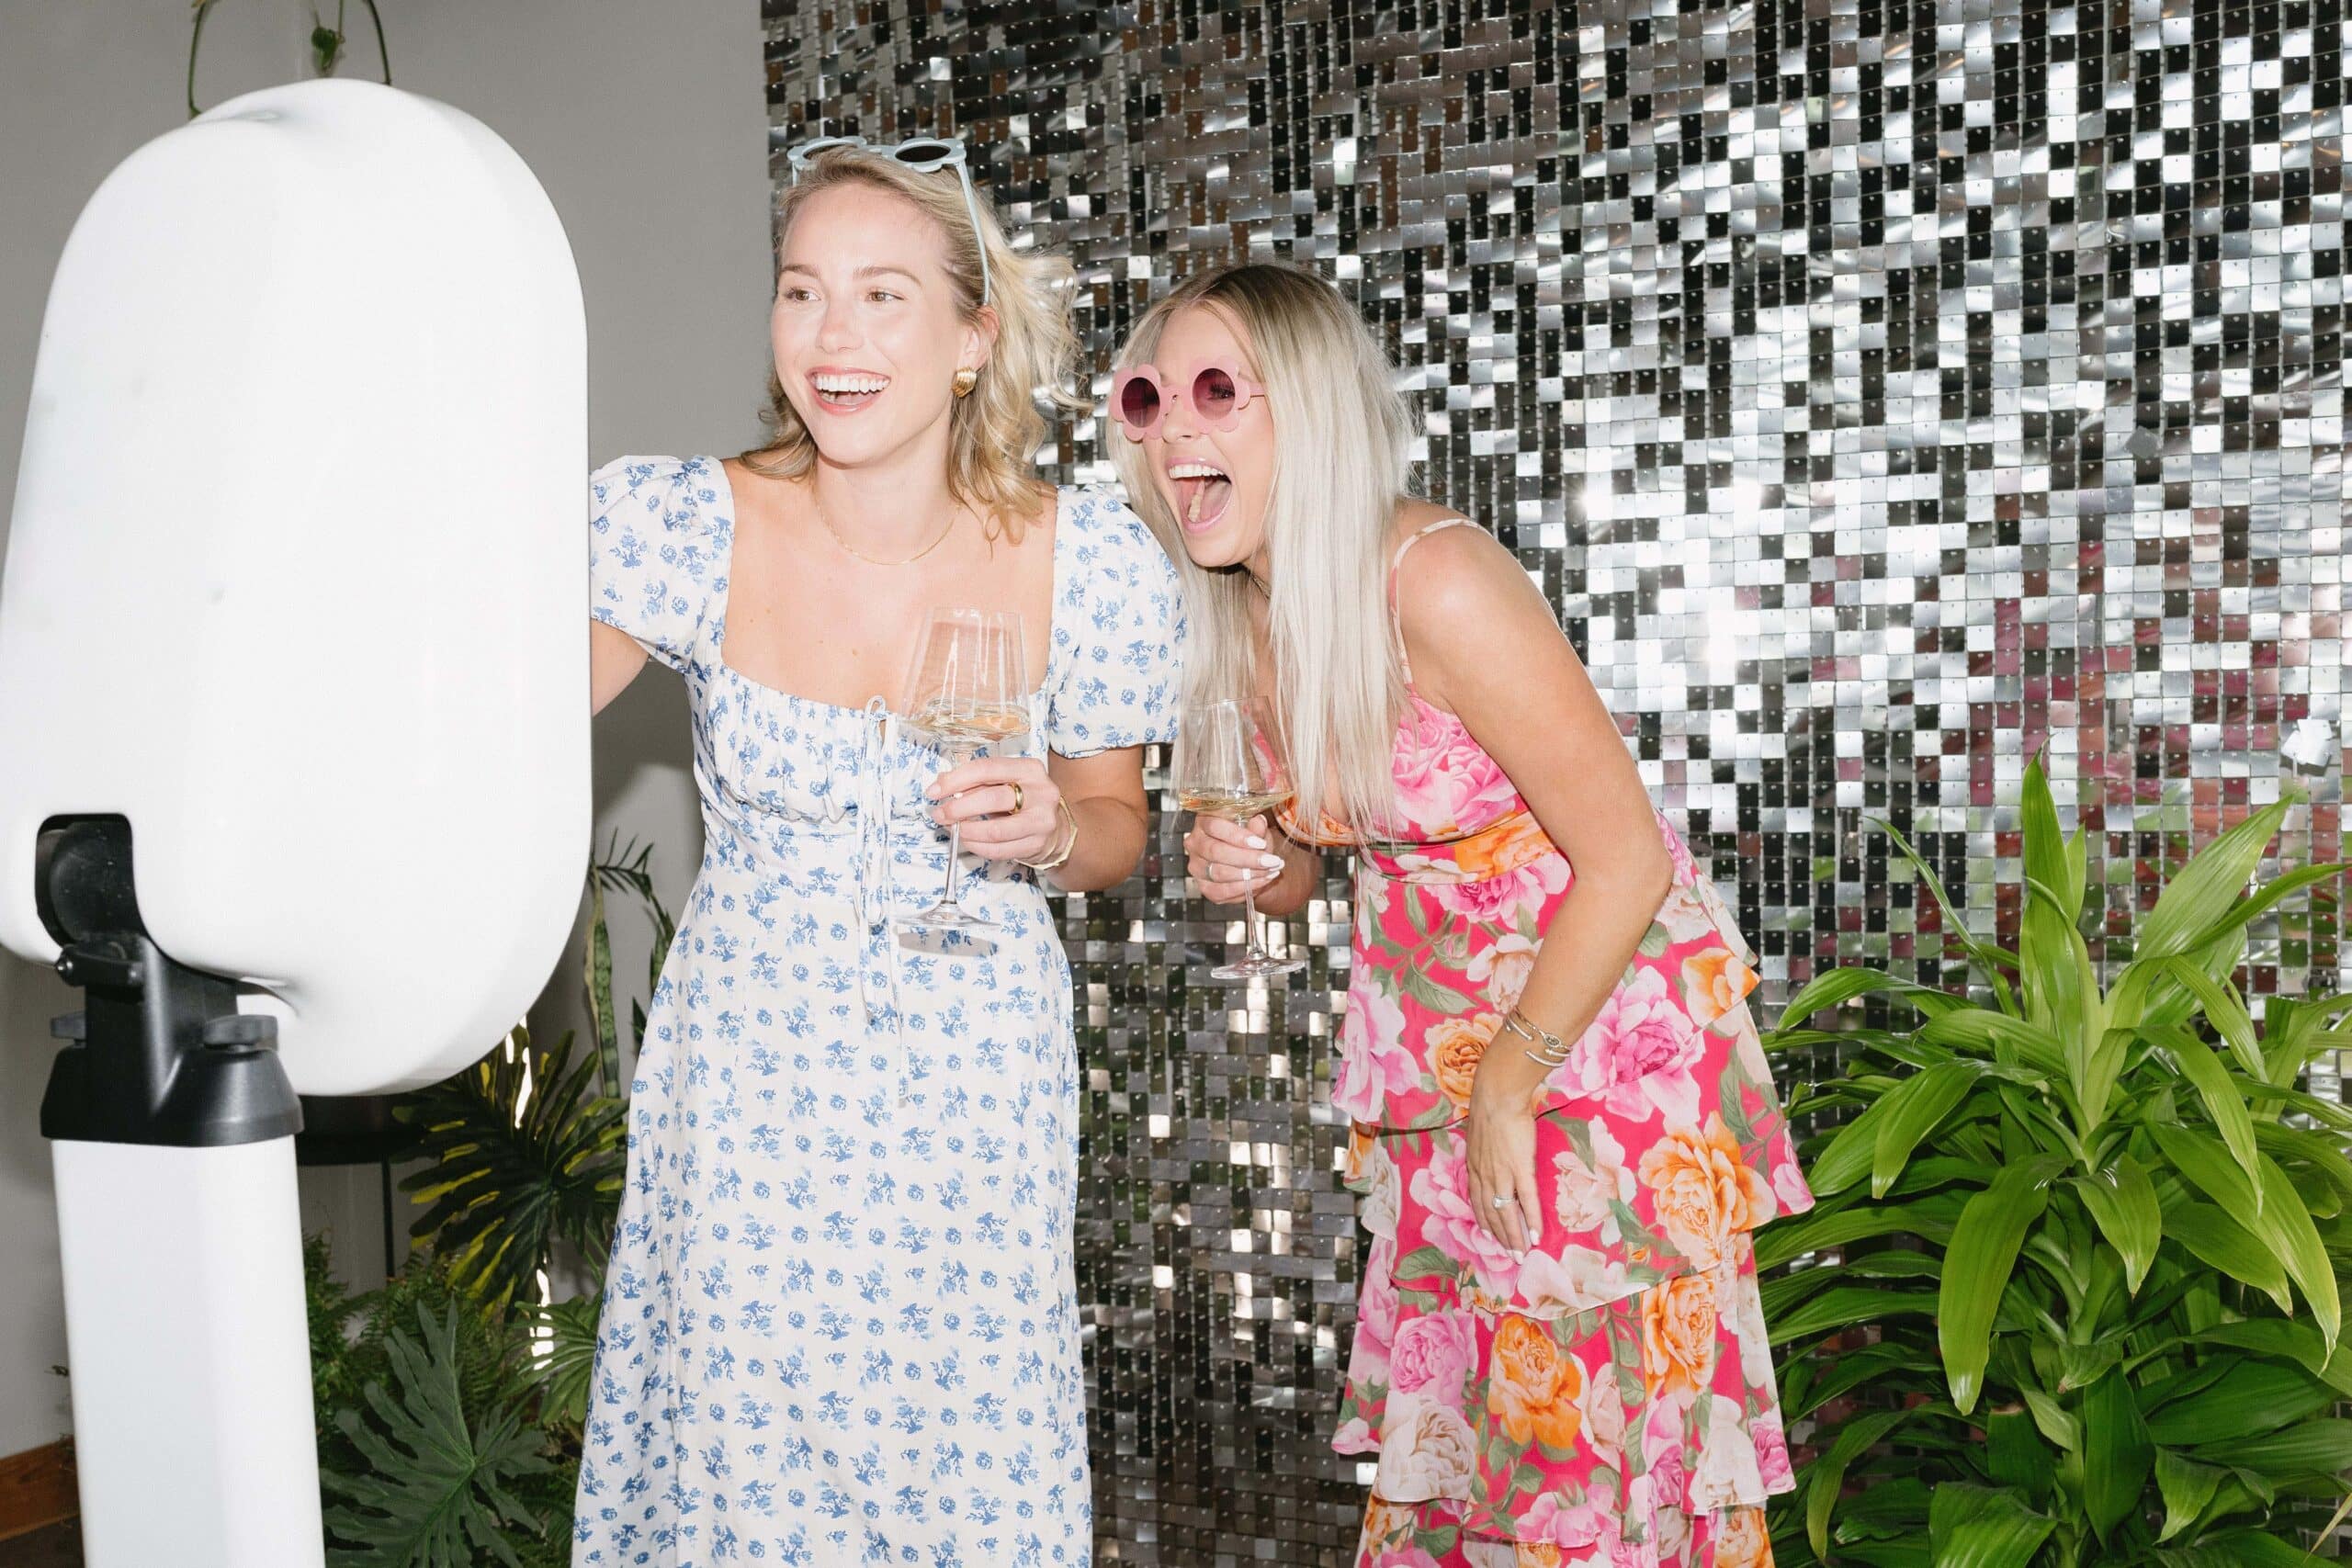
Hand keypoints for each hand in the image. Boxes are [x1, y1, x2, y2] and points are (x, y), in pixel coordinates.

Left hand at [930, 755, 1065, 863]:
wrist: (1057, 828)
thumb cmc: (1024, 801)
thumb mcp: (1005, 783)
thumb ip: (976, 781)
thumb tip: (942, 783)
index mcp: (1029, 769)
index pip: (987, 769)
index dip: (956, 780)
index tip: (935, 791)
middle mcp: (1040, 792)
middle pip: (991, 798)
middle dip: (958, 808)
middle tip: (940, 814)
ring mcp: (1041, 821)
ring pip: (995, 830)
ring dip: (966, 831)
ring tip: (953, 829)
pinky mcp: (1037, 844)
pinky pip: (999, 850)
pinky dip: (977, 847)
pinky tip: (967, 841)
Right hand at [1184, 813, 1287, 904]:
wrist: (1250, 863)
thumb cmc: (1250, 842)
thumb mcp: (1256, 830)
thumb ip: (1256, 827)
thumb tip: (1259, 821)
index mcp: (1204, 821)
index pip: (1215, 826)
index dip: (1238, 836)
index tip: (1260, 844)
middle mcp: (1194, 843)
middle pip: (1215, 851)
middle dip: (1247, 858)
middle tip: (1270, 861)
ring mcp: (1196, 866)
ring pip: (1219, 873)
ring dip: (1249, 874)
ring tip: (1270, 871)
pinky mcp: (1203, 887)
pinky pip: (1221, 891)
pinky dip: (1245, 888)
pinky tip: (1262, 881)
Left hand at [1464, 1066, 1542, 1254]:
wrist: (1497, 1097)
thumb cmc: (1490, 1110)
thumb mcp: (1478, 1135)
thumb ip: (1483, 1150)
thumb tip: (1490, 1154)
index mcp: (1473, 1167)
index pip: (1477, 1202)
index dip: (1484, 1221)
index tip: (1490, 1237)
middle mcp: (1484, 1176)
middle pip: (1491, 1213)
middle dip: (1500, 1237)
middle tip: (1510, 1256)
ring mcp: (1502, 1174)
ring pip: (1506, 1213)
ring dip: (1513, 1236)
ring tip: (1521, 1254)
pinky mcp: (1520, 1169)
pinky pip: (1526, 1202)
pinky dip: (1530, 1221)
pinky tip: (1535, 1236)